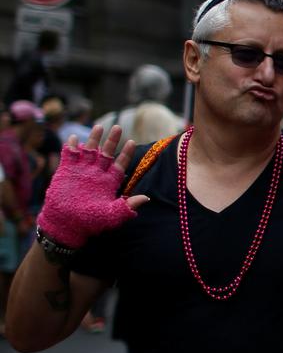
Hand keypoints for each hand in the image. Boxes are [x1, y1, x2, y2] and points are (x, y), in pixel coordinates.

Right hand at [35, 126, 146, 247]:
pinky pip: (69, 156)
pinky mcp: (66, 172)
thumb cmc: (89, 222)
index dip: (126, 153)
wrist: (65, 225)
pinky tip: (73, 139)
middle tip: (118, 127)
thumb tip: (146, 198)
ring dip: (94, 139)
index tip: (132, 142)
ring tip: (99, 126)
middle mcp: (96, 173)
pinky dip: (71, 147)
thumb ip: (127, 206)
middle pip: (107, 153)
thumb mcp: (111, 216)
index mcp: (109, 182)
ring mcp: (81, 171)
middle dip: (112, 140)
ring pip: (89, 151)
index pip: (120, 164)